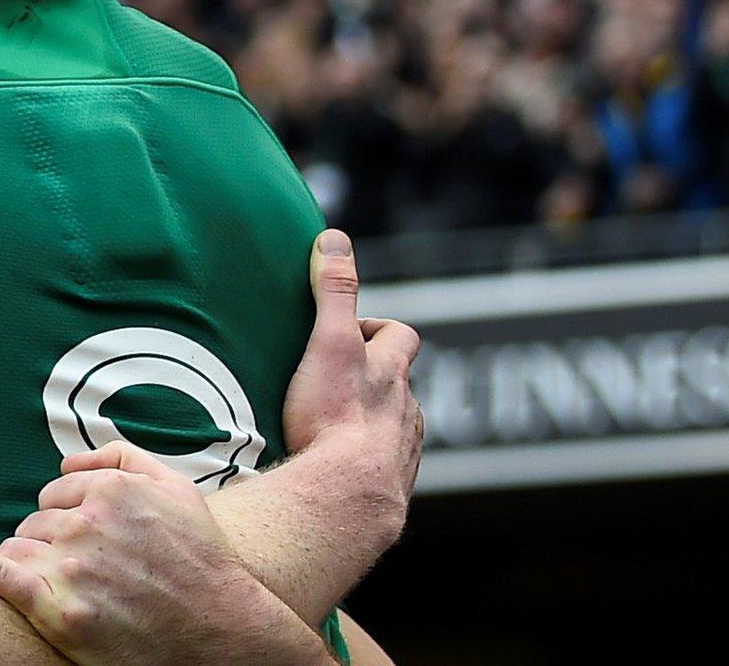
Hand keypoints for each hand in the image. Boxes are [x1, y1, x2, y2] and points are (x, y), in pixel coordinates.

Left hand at [0, 443, 330, 665]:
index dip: (71, 519)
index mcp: (112, 489)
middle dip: (53, 544)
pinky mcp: (57, 610)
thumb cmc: (201, 562)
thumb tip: (69, 455)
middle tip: (92, 574)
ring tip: (77, 591)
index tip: (94, 544)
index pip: (57, 492)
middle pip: (36, 523)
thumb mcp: (177, 489)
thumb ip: (122, 457)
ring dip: (33, 565)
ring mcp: (71, 567)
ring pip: (19, 549)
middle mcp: (87, 522)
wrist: (222, 634)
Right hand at [281, 230, 422, 509]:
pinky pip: (382, 470)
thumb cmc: (335, 417)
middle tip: (337, 378)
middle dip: (376, 377)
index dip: (379, 329)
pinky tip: (338, 469)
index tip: (350, 331)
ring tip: (334, 426)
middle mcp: (405, 410)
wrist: (347, 498)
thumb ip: (332, 290)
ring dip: (372, 422)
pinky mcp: (387, 489)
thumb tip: (334, 237)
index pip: (400, 336)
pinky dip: (365, 463)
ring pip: (395, 428)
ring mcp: (400, 452)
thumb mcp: (329, 342)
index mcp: (391, 373)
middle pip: (401, 384)